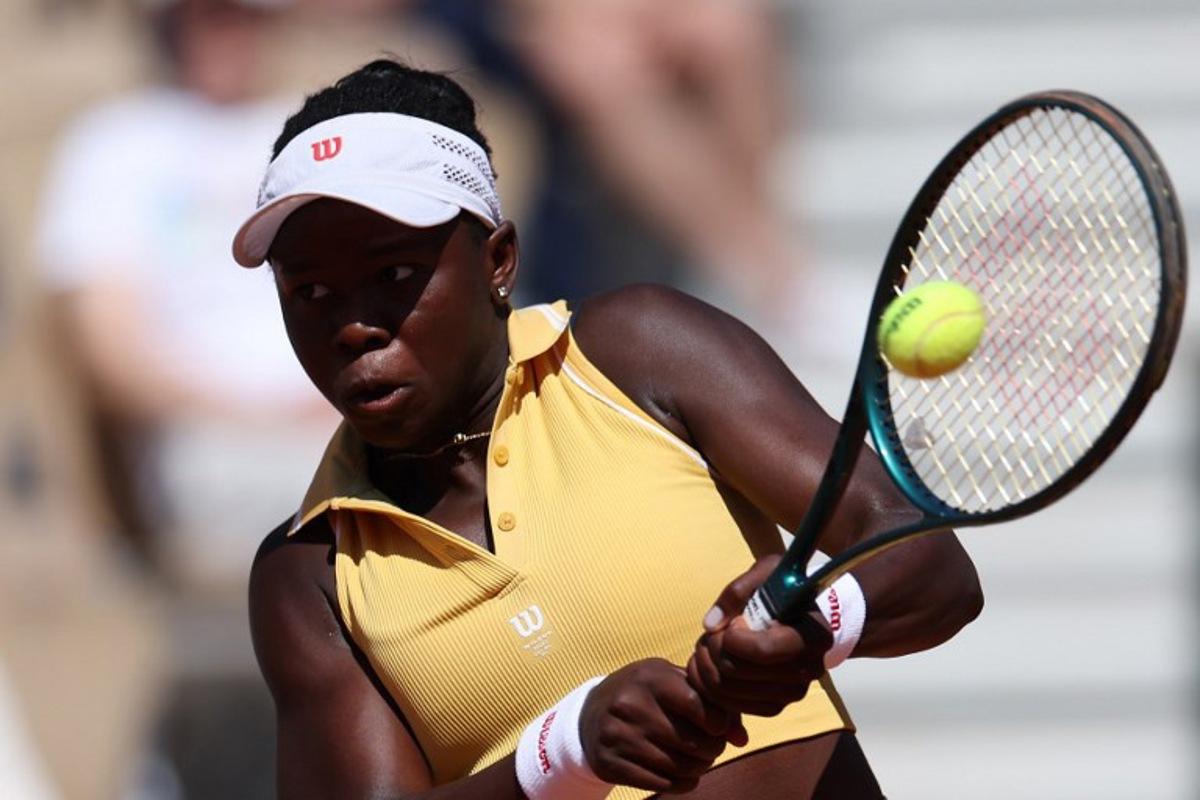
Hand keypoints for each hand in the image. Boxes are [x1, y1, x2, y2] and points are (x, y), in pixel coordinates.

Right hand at [579, 658, 742, 793]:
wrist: (590, 715)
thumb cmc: (644, 695)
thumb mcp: (670, 683)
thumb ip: (709, 701)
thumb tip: (740, 738)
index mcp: (648, 677)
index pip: (696, 704)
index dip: (718, 722)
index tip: (719, 727)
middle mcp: (629, 704)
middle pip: (692, 741)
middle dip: (712, 749)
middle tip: (711, 747)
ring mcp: (617, 736)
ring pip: (679, 766)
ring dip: (698, 767)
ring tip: (698, 759)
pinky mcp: (610, 763)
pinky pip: (662, 783)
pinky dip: (682, 783)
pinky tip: (682, 773)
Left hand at [687, 555, 832, 717]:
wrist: (799, 617)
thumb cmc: (783, 590)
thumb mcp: (766, 573)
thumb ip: (737, 591)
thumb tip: (710, 625)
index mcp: (814, 637)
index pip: (763, 650)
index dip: (734, 638)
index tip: (733, 622)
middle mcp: (809, 670)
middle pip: (739, 672)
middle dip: (714, 649)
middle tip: (714, 633)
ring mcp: (793, 693)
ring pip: (728, 691)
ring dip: (707, 667)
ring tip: (711, 645)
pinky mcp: (775, 706)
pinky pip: (731, 705)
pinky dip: (711, 686)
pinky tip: (713, 664)